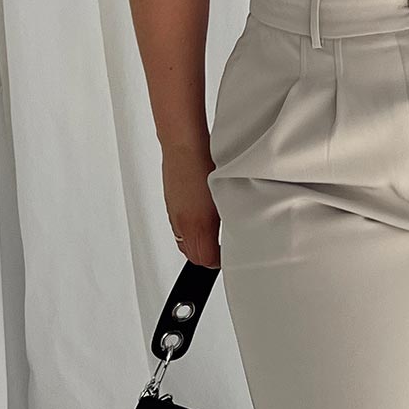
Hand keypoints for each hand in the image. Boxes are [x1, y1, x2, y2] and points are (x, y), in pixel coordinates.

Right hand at [162, 143, 220, 267]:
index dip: (219, 263)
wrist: (183, 144)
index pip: (205, 259)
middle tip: (222, 251)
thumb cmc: (204, 164)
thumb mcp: (225, 194)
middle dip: (207, 256)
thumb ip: (230, 217)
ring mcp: (173, 214)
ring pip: (184, 241)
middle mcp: (181, 223)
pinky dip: (190, 229)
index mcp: (197, 225)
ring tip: (213, 236)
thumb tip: (237, 231)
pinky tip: (201, 217)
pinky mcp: (170, 204)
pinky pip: (179, 226)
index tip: (229, 258)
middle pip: (192, 255)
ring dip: (198, 243)